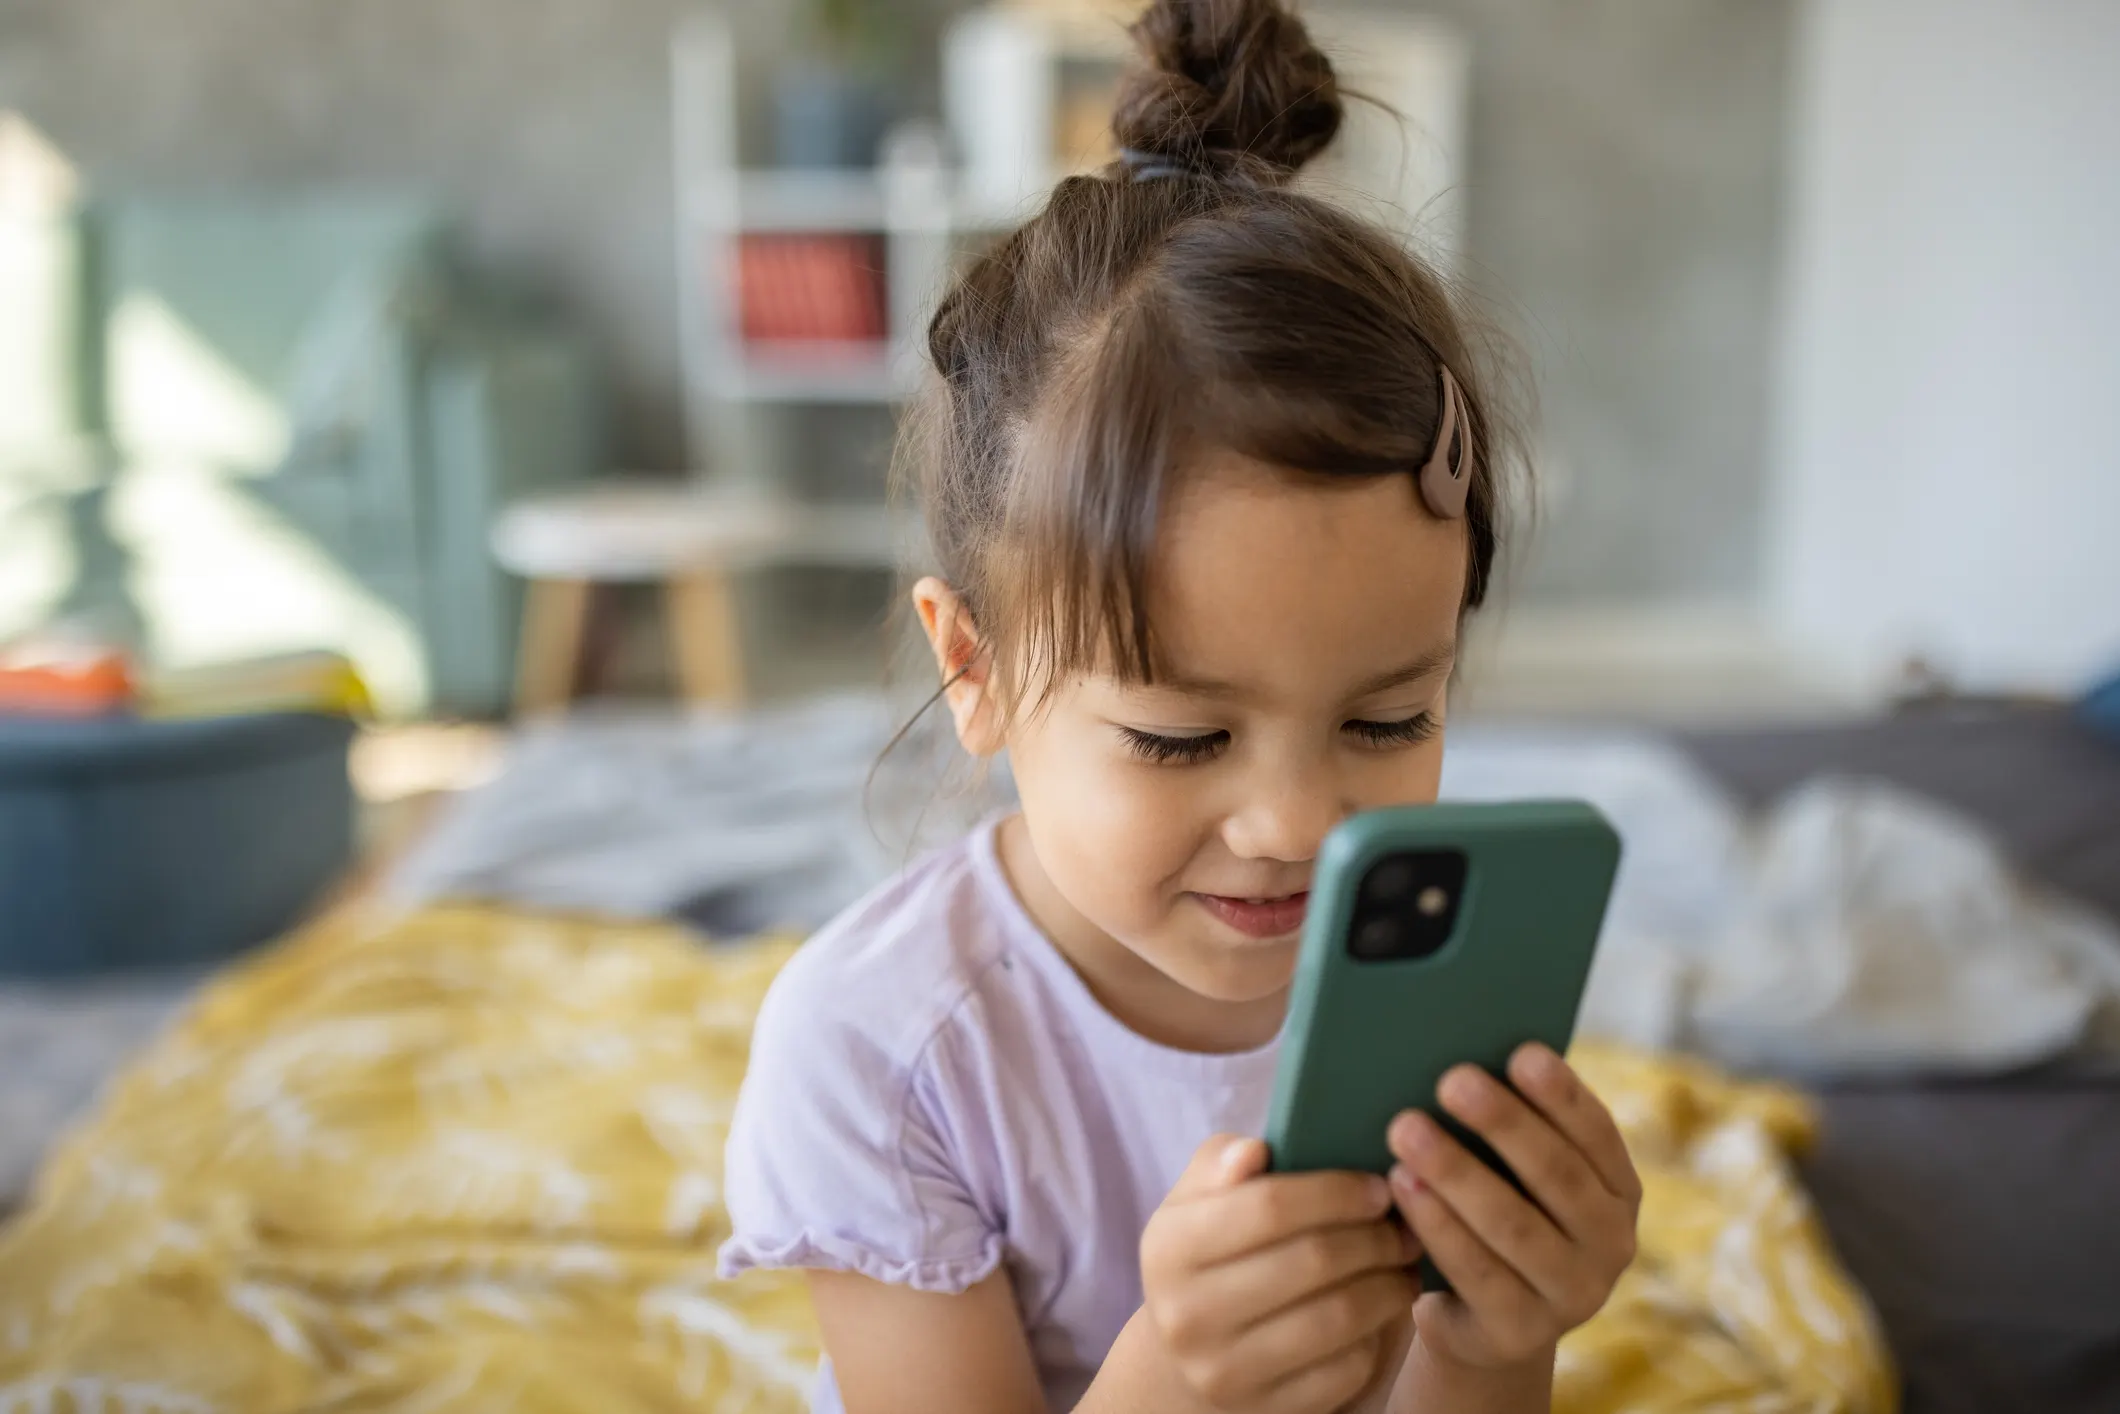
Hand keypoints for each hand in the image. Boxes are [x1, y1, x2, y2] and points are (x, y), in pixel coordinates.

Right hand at [1139, 1134, 1421, 1413]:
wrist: (1185, 1349)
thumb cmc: (1208, 1250)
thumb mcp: (1197, 1198)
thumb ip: (1223, 1161)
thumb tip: (1255, 1153)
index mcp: (1170, 1248)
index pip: (1267, 1206)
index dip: (1335, 1192)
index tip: (1377, 1185)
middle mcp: (1188, 1315)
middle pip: (1312, 1261)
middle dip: (1374, 1237)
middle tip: (1404, 1225)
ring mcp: (1225, 1371)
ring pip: (1338, 1318)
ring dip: (1388, 1284)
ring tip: (1404, 1261)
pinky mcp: (1266, 1411)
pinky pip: (1347, 1369)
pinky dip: (1377, 1334)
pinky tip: (1383, 1308)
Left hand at [1386, 1042, 1640, 1373]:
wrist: (1482, 1321)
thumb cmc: (1496, 1213)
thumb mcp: (1515, 1174)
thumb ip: (1509, 1126)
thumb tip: (1460, 1052)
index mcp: (1617, 1189)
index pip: (1597, 1133)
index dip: (1562, 1094)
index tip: (1522, 1052)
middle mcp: (1610, 1243)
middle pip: (1556, 1175)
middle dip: (1503, 1123)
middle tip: (1450, 1079)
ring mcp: (1572, 1295)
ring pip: (1513, 1225)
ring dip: (1456, 1173)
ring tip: (1405, 1129)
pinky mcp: (1521, 1332)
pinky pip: (1476, 1272)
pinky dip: (1436, 1226)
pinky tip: (1400, 1188)